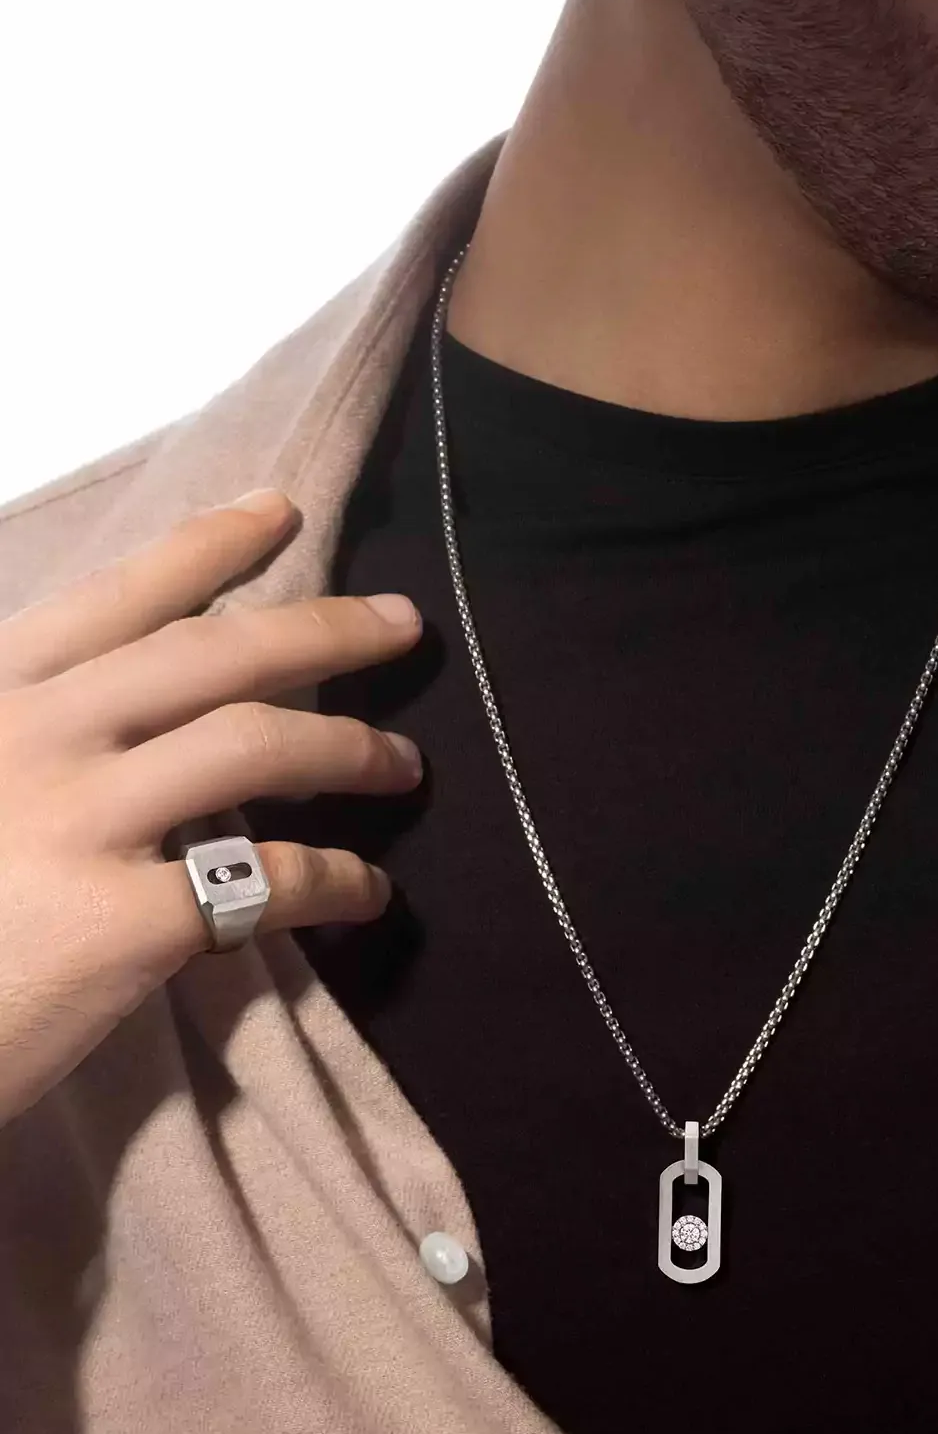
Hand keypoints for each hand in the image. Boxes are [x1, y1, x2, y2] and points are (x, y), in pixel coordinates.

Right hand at [0, 488, 423, 1124]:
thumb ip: (35, 732)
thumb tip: (139, 711)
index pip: (117, 598)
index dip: (208, 546)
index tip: (281, 510)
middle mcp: (33, 737)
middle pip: (215, 654)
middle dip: (327, 628)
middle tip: (405, 622)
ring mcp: (76, 824)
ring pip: (256, 746)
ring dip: (353, 747)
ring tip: (405, 765)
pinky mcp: (120, 924)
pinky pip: (270, 880)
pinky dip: (339, 880)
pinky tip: (368, 892)